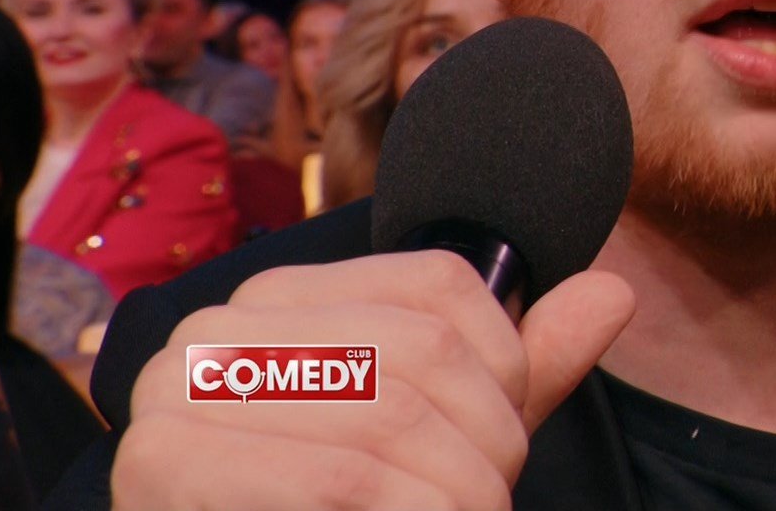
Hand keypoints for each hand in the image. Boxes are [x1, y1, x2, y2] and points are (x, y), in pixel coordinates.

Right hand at [112, 251, 635, 509]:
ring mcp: (177, 390)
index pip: (439, 286)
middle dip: (486, 449)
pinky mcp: (163, 463)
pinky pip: (340, 479)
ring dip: (459, 495)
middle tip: (487, 505)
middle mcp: (221, 327)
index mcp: (283, 299)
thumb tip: (613, 293)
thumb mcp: (433, 446)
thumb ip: (513, 376)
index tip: (500, 447)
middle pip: (422, 353)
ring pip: (391, 419)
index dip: (504, 370)